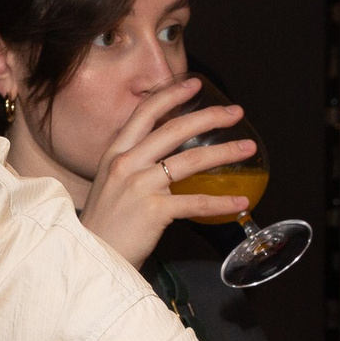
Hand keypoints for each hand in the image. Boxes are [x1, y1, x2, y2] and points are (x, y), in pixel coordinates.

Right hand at [73, 77, 257, 268]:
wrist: (92, 256)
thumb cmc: (105, 224)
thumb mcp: (111, 184)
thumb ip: (134, 165)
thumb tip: (166, 155)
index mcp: (115, 153)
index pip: (145, 113)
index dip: (172, 95)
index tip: (195, 84)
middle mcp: (126, 163)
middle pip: (174, 129)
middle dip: (210, 117)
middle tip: (235, 113)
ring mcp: (139, 186)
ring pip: (190, 160)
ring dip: (224, 152)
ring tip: (247, 148)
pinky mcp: (153, 211)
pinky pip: (196, 202)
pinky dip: (221, 203)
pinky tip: (240, 202)